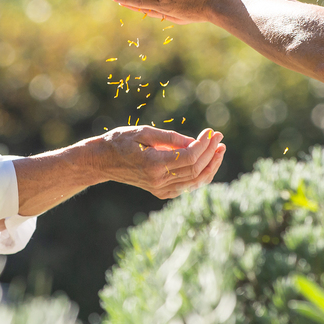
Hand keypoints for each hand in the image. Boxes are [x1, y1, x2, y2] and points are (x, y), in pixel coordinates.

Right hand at [92, 126, 225, 198]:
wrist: (103, 161)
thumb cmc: (121, 141)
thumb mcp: (144, 132)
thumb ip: (170, 138)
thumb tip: (194, 141)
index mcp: (154, 164)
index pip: (189, 156)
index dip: (204, 144)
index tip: (210, 131)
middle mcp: (159, 181)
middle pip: (195, 169)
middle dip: (211, 152)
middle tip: (219, 137)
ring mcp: (160, 189)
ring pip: (195, 181)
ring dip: (211, 165)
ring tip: (220, 149)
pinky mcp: (161, 192)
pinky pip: (188, 186)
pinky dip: (201, 175)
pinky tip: (208, 162)